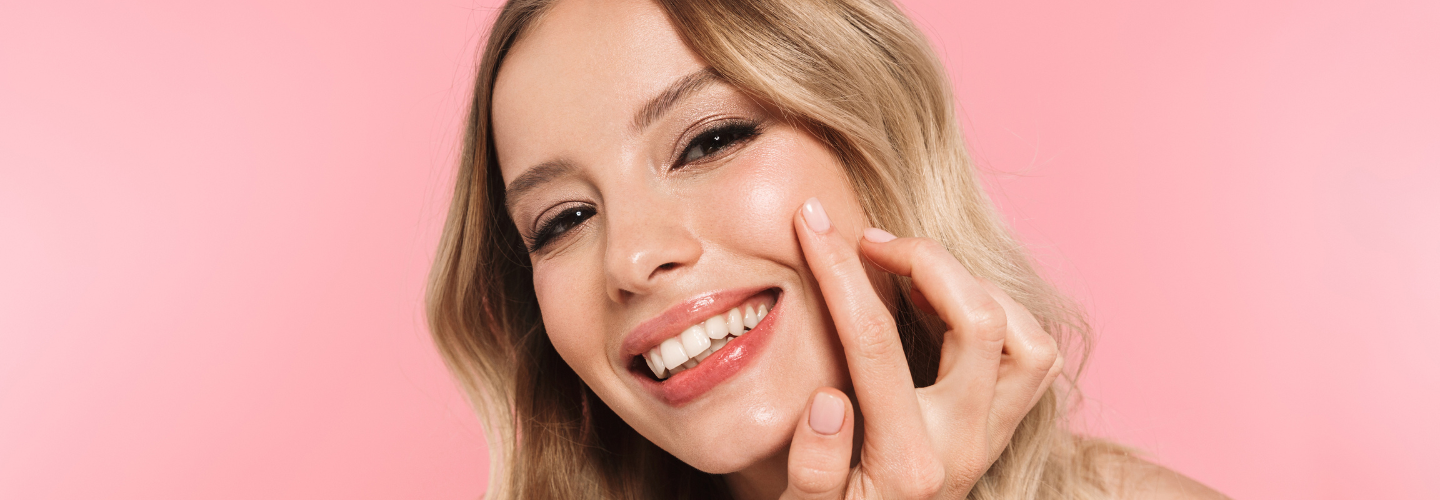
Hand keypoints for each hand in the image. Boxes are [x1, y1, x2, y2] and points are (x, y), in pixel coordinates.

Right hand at [781, 198, 1063, 498]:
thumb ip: (812, 467)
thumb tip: (829, 402)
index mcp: (907, 463)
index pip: (874, 344)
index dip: (839, 271)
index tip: (812, 224)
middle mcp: (965, 446)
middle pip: (982, 323)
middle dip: (926, 259)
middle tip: (869, 240)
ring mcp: (993, 437)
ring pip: (1029, 337)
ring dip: (975, 286)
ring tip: (913, 270)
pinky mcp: (1003, 429)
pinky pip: (1032, 354)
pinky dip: (997, 310)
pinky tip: (939, 301)